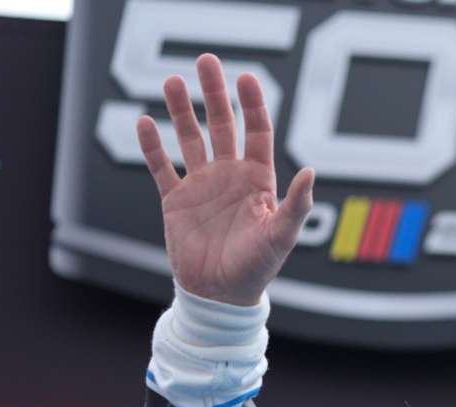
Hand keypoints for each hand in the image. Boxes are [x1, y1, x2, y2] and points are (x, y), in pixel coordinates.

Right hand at [136, 53, 314, 306]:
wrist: (220, 296)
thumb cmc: (257, 268)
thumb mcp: (281, 236)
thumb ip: (296, 204)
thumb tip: (312, 171)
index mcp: (258, 180)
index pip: (257, 132)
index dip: (253, 105)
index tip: (246, 77)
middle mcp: (229, 176)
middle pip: (222, 125)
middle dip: (215, 94)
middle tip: (206, 60)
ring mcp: (201, 186)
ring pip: (189, 138)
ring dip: (181, 111)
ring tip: (173, 82)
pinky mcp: (175, 201)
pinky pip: (161, 167)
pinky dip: (152, 146)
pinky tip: (143, 122)